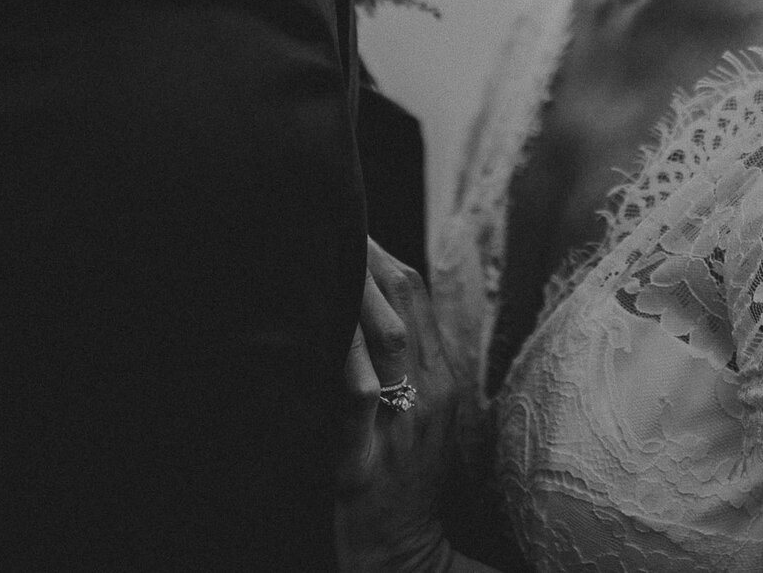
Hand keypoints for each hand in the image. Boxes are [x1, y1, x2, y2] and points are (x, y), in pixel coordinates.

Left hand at [338, 239, 459, 572]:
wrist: (410, 555)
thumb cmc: (407, 483)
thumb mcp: (420, 416)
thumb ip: (403, 365)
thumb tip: (370, 310)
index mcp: (441, 377)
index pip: (416, 294)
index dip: (382, 253)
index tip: (349, 225)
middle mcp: (430, 393)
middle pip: (404, 301)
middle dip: (367, 257)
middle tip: (327, 224)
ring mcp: (403, 427)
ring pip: (389, 338)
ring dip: (356, 292)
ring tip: (321, 257)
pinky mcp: (367, 463)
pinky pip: (358, 402)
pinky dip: (345, 365)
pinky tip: (324, 336)